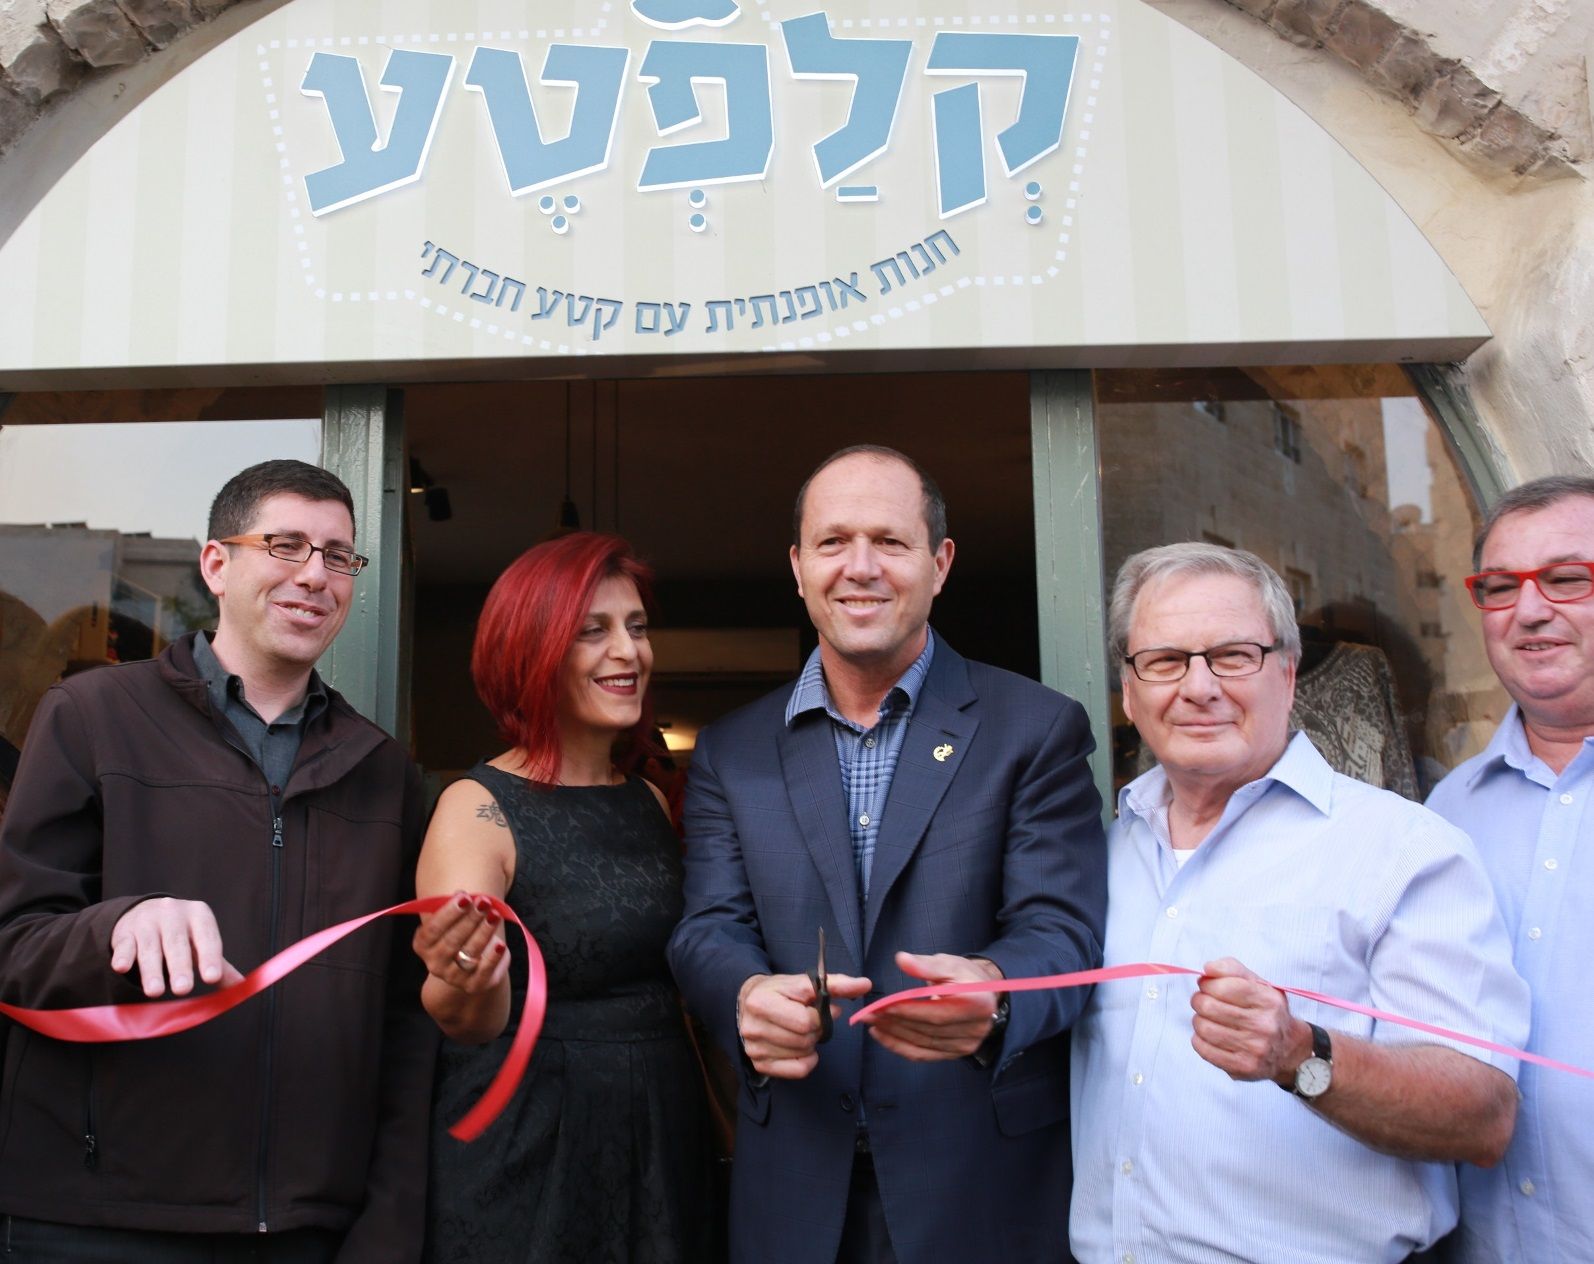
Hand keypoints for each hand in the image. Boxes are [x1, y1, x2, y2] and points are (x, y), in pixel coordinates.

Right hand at [109, 897, 243, 997]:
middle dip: (180, 967)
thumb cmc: (183, 934)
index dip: (210, 958)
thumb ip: (218, 964)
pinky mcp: (125, 930)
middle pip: (177, 943)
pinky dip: (122, 955)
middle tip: (183, 989)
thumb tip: (242, 985)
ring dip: (152, 970)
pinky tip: (121, 967)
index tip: (212, 978)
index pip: (207, 937)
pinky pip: (124, 944)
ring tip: (155, 991)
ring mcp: (148, 921)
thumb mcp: (201, 942)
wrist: (146, 912)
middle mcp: (174, 913)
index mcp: (199, 915)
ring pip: (150, 947)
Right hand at [413, 892, 509, 994]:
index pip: (432, 929)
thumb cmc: (461, 933)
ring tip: (495, 915)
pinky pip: (484, 972)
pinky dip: (493, 958)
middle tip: (484, 902)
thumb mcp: (454, 919)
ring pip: (469, 953)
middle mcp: (435, 964)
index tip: (465, 897)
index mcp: (423, 945)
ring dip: (483, 932)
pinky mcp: (473, 985)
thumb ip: (455, 906)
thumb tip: (460, 894)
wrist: (472, 963)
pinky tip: (501, 945)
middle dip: (470, 919)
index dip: (448, 913)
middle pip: (452, 940)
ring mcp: (453, 977)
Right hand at [737, 971, 871, 1079]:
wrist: (750, 1001)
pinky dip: (807, 1060)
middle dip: (816, 1030)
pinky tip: (800, 1047)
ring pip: (802, 1054)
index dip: (821, 1016)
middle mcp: (753, 1028)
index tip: (821, 1008)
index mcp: (761, 1002)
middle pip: (804, 1039)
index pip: (805, 1021)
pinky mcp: (760, 1064)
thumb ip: (836, 984)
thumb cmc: (780, 991)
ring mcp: (754, 1049)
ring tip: (802, 1030)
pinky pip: (798, 1070)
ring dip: (811, 1043)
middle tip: (812, 1020)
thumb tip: (865, 984)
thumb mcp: (804, 982)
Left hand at [858, 952, 1002, 1061]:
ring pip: (924, 1044)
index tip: (883, 1006)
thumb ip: (925, 965)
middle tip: (868, 1014)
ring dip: (894, 1035)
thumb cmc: (965, 976)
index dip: (908, 1011)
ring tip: (872, 1022)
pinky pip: (924, 1054)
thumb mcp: (949, 963)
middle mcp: (975, 1029)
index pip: (937, 1013)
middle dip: (895, 1023)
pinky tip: (883, 1036)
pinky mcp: (956, 1054)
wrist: (985, 994)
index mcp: (977, 1004)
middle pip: (928, 1031)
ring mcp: (966, 1045)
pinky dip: (900, 1047)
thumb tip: (901, 960)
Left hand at [1190, 957, 1311, 1084]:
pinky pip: (1204, 1049)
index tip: (1206, 985)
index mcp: (1269, 1001)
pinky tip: (1208, 1036)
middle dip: (1199, 1000)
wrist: (1288, 1049)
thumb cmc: (1265, 1011)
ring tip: (1206, 1018)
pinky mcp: (1243, 1067)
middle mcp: (1264, 1025)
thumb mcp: (1257, 984)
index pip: (1226, 986)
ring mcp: (1254, 1049)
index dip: (1208, 984)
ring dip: (1198, 1020)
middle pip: (1209, 1007)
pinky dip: (1199, 1039)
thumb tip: (1207, 968)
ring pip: (1204, 1028)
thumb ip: (1231, 969)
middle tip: (1202, 1001)